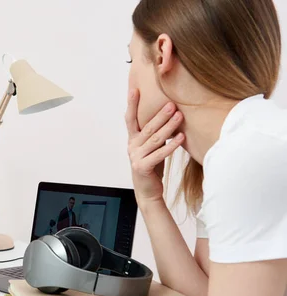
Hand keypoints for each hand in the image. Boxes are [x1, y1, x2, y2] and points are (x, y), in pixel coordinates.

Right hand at [125, 89, 184, 203]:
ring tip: (180, 116)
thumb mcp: (151, 147)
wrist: (147, 191)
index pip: (130, 119)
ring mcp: (136, 157)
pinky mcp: (142, 167)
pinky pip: (159, 154)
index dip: (132, 104)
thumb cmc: (152, 166)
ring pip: (154, 139)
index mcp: (133, 139)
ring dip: (168, 127)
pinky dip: (171, 145)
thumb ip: (154, 133)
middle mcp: (132, 146)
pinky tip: (181, 137)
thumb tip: (169, 113)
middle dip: (160, 114)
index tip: (135, 89)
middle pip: (147, 127)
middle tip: (172, 103)